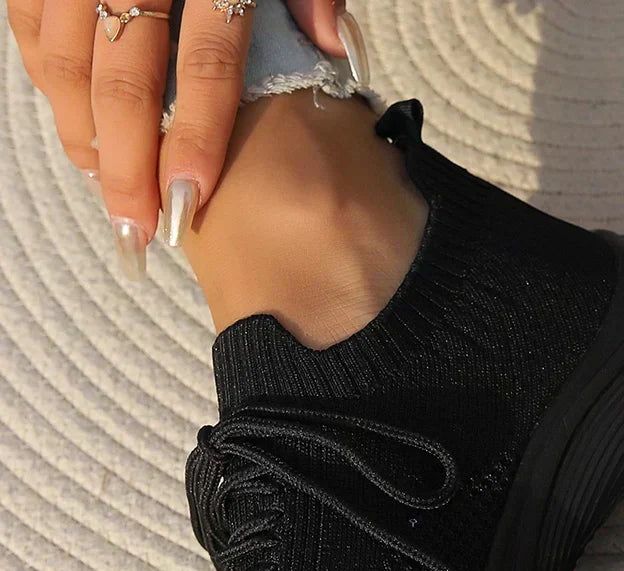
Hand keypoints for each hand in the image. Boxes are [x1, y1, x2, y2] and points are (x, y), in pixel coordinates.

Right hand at [6, 0, 365, 279]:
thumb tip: (334, 46)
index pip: (205, 64)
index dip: (196, 138)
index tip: (190, 202)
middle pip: (123, 78)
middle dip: (127, 165)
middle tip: (138, 232)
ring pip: (65, 61)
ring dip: (84, 138)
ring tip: (112, 198)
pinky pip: (29, 27)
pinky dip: (51, 87)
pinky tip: (80, 136)